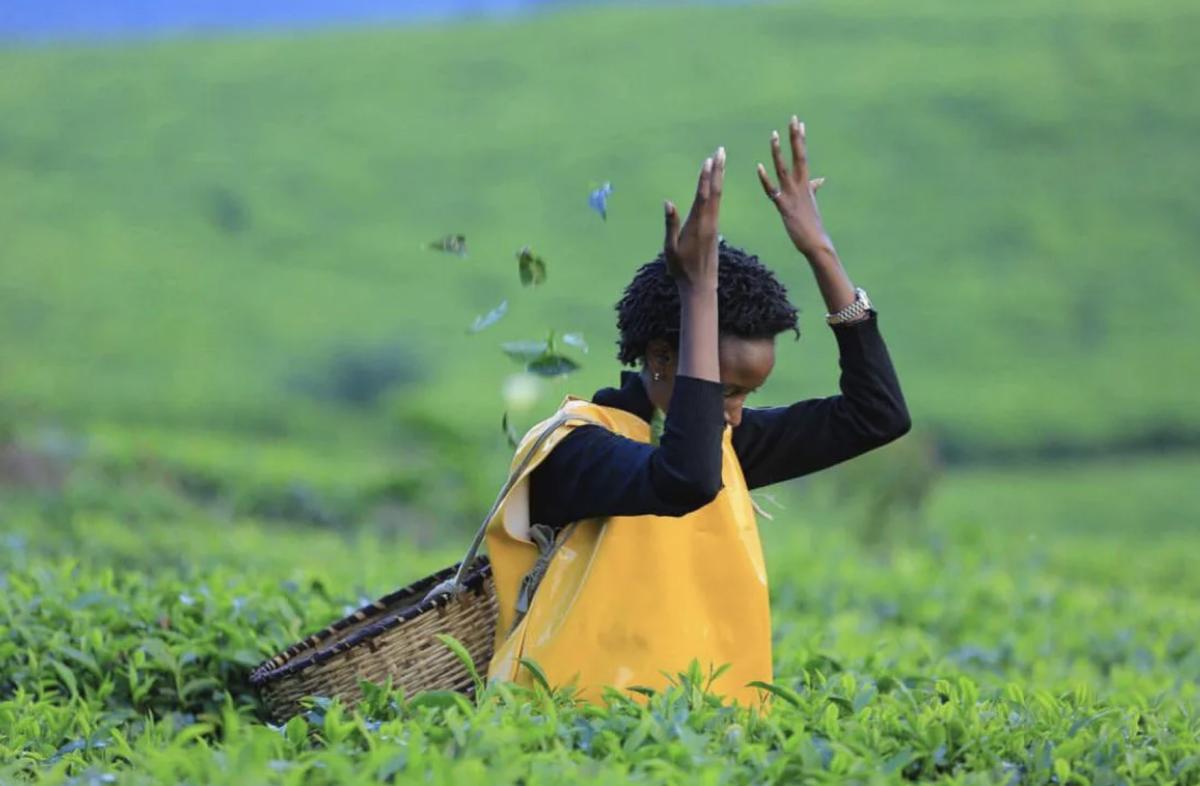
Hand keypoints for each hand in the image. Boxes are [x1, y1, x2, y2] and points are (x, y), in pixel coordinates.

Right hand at [664, 146, 724, 289]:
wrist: (700, 286)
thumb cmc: (681, 269)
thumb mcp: (671, 248)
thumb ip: (670, 224)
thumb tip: (668, 202)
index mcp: (698, 225)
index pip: (703, 196)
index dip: (706, 177)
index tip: (709, 160)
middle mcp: (709, 222)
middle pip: (715, 191)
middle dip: (717, 170)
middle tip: (721, 151)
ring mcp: (713, 226)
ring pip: (717, 196)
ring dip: (718, 177)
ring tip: (720, 161)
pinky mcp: (714, 230)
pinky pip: (716, 205)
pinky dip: (716, 190)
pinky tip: (716, 184)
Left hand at [756, 116, 831, 257]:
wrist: (816, 242)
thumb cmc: (812, 224)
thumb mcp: (812, 201)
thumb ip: (813, 188)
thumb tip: (820, 179)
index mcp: (806, 183)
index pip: (803, 156)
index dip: (800, 139)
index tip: (799, 123)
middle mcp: (800, 185)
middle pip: (798, 156)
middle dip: (795, 137)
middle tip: (793, 119)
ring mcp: (792, 194)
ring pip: (783, 168)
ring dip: (778, 151)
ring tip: (773, 135)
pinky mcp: (784, 206)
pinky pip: (772, 190)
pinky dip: (765, 178)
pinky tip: (758, 167)